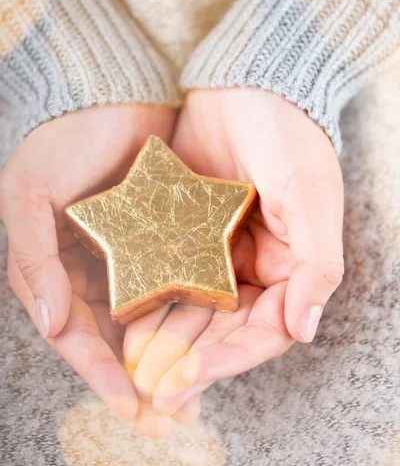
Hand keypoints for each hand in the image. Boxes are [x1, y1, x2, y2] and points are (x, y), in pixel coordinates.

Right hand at [0, 103, 175, 420]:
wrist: (112, 92)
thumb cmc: (63, 140)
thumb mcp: (30, 195)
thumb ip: (32, 259)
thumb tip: (47, 325)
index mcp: (55, 267)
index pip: (76, 333)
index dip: (100, 373)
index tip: (131, 407)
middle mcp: (93, 268)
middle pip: (115, 338)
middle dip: (141, 380)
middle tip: (172, 418)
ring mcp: (131, 254)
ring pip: (149, 318)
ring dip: (168, 356)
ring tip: (195, 394)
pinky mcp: (164, 235)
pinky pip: (176, 283)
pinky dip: (187, 315)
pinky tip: (209, 338)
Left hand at [123, 88, 343, 435]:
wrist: (245, 83)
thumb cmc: (287, 134)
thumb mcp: (310, 194)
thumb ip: (317, 262)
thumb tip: (305, 330)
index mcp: (293, 264)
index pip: (265, 329)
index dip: (229, 359)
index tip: (188, 378)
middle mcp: (257, 264)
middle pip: (224, 327)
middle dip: (190, 357)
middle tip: (150, 382)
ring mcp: (220, 249)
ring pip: (193, 306)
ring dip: (166, 334)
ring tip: (132, 358)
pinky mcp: (187, 229)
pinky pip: (169, 271)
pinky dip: (152, 295)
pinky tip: (127, 315)